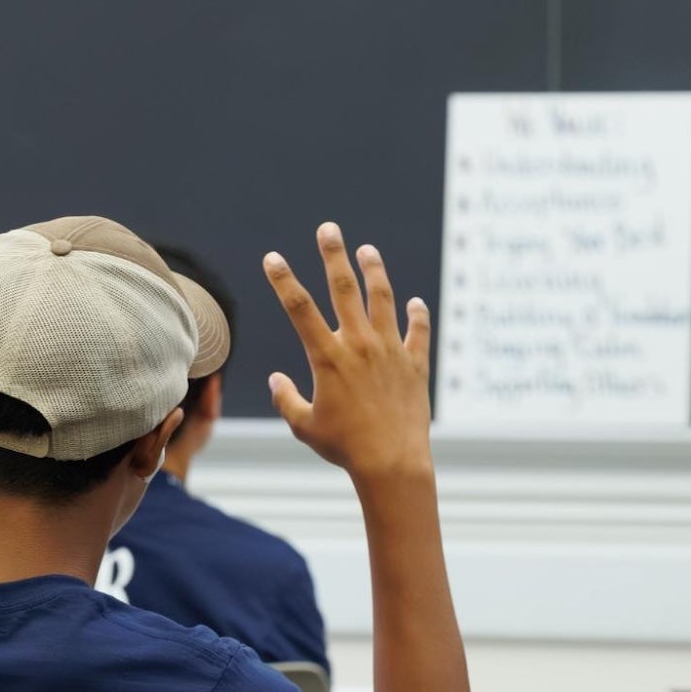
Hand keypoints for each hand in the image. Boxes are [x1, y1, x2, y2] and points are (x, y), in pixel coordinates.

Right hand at [264, 223, 433, 478]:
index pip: (299, 308)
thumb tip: (276, 380)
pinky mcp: (415, 363)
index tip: (273, 258)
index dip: (283, 280)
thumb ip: (287, 400)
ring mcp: (390, 351)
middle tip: (328, 229)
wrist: (392, 463)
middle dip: (333, 255)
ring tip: (367, 250)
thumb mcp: (305, 426)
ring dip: (374, 271)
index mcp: (328, 358)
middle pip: (344, 289)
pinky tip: (414, 303)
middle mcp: (359, 346)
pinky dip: (416, 315)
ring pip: (382, 299)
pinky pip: (417, 331)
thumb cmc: (345, 448)